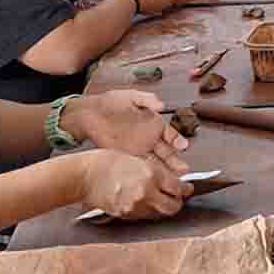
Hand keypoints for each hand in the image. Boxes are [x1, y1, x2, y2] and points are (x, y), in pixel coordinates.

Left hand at [62, 91, 188, 172]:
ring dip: (165, 170)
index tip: (183, 146)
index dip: (177, 140)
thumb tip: (161, 104)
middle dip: (175, 160)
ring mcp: (139, 149)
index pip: (170, 134)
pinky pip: (140, 165)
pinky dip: (148, 172)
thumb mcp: (131, 96)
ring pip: (156, 161)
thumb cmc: (111, 102)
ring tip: (174, 177)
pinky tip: (155, 177)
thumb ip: (147, 99)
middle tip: (183, 169)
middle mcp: (149, 138)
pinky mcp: (127, 157)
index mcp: (154, 123)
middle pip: (166, 152)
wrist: (89, 114)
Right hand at [77, 149, 190, 219]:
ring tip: (158, 199)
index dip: (185, 189)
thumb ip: (158, 172)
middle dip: (177, 203)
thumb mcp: (138, 159)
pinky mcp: (126, 215)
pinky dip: (148, 211)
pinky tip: (143, 202)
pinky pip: (144, 216)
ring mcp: (135, 206)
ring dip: (162, 208)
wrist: (84, 176)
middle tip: (176, 198)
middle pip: (172, 207)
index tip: (186, 188)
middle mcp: (146, 192)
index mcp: (151, 174)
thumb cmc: (108, 162)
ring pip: (158, 213)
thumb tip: (175, 182)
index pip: (178, 188)